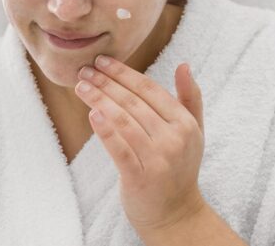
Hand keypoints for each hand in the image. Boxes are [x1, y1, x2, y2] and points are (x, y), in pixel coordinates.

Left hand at [75, 55, 205, 233]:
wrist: (175, 213)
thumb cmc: (180, 167)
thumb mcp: (193, 131)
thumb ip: (190, 98)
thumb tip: (184, 65)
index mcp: (185, 123)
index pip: (149, 90)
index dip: (124, 73)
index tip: (102, 61)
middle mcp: (173, 139)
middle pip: (132, 102)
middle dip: (105, 82)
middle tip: (84, 70)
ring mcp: (157, 159)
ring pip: (122, 120)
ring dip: (98, 99)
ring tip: (81, 86)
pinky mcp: (140, 177)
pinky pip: (119, 149)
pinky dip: (105, 130)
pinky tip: (91, 113)